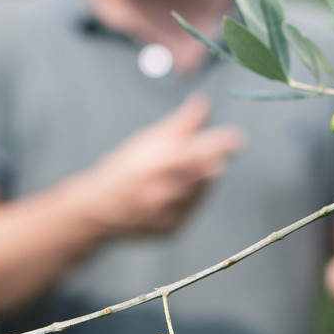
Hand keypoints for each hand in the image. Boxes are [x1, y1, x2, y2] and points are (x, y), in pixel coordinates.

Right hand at [81, 95, 244, 240]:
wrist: (98, 210)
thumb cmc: (123, 170)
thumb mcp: (146, 140)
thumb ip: (180, 124)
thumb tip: (204, 104)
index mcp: (155, 166)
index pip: (197, 153)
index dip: (219, 145)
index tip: (236, 140)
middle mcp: (163, 194)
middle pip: (206, 173)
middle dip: (212, 159)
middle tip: (207, 152)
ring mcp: (169, 215)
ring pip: (205, 190)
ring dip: (204, 177)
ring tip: (183, 172)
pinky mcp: (174, 230)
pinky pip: (196, 209)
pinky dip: (194, 196)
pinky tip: (177, 191)